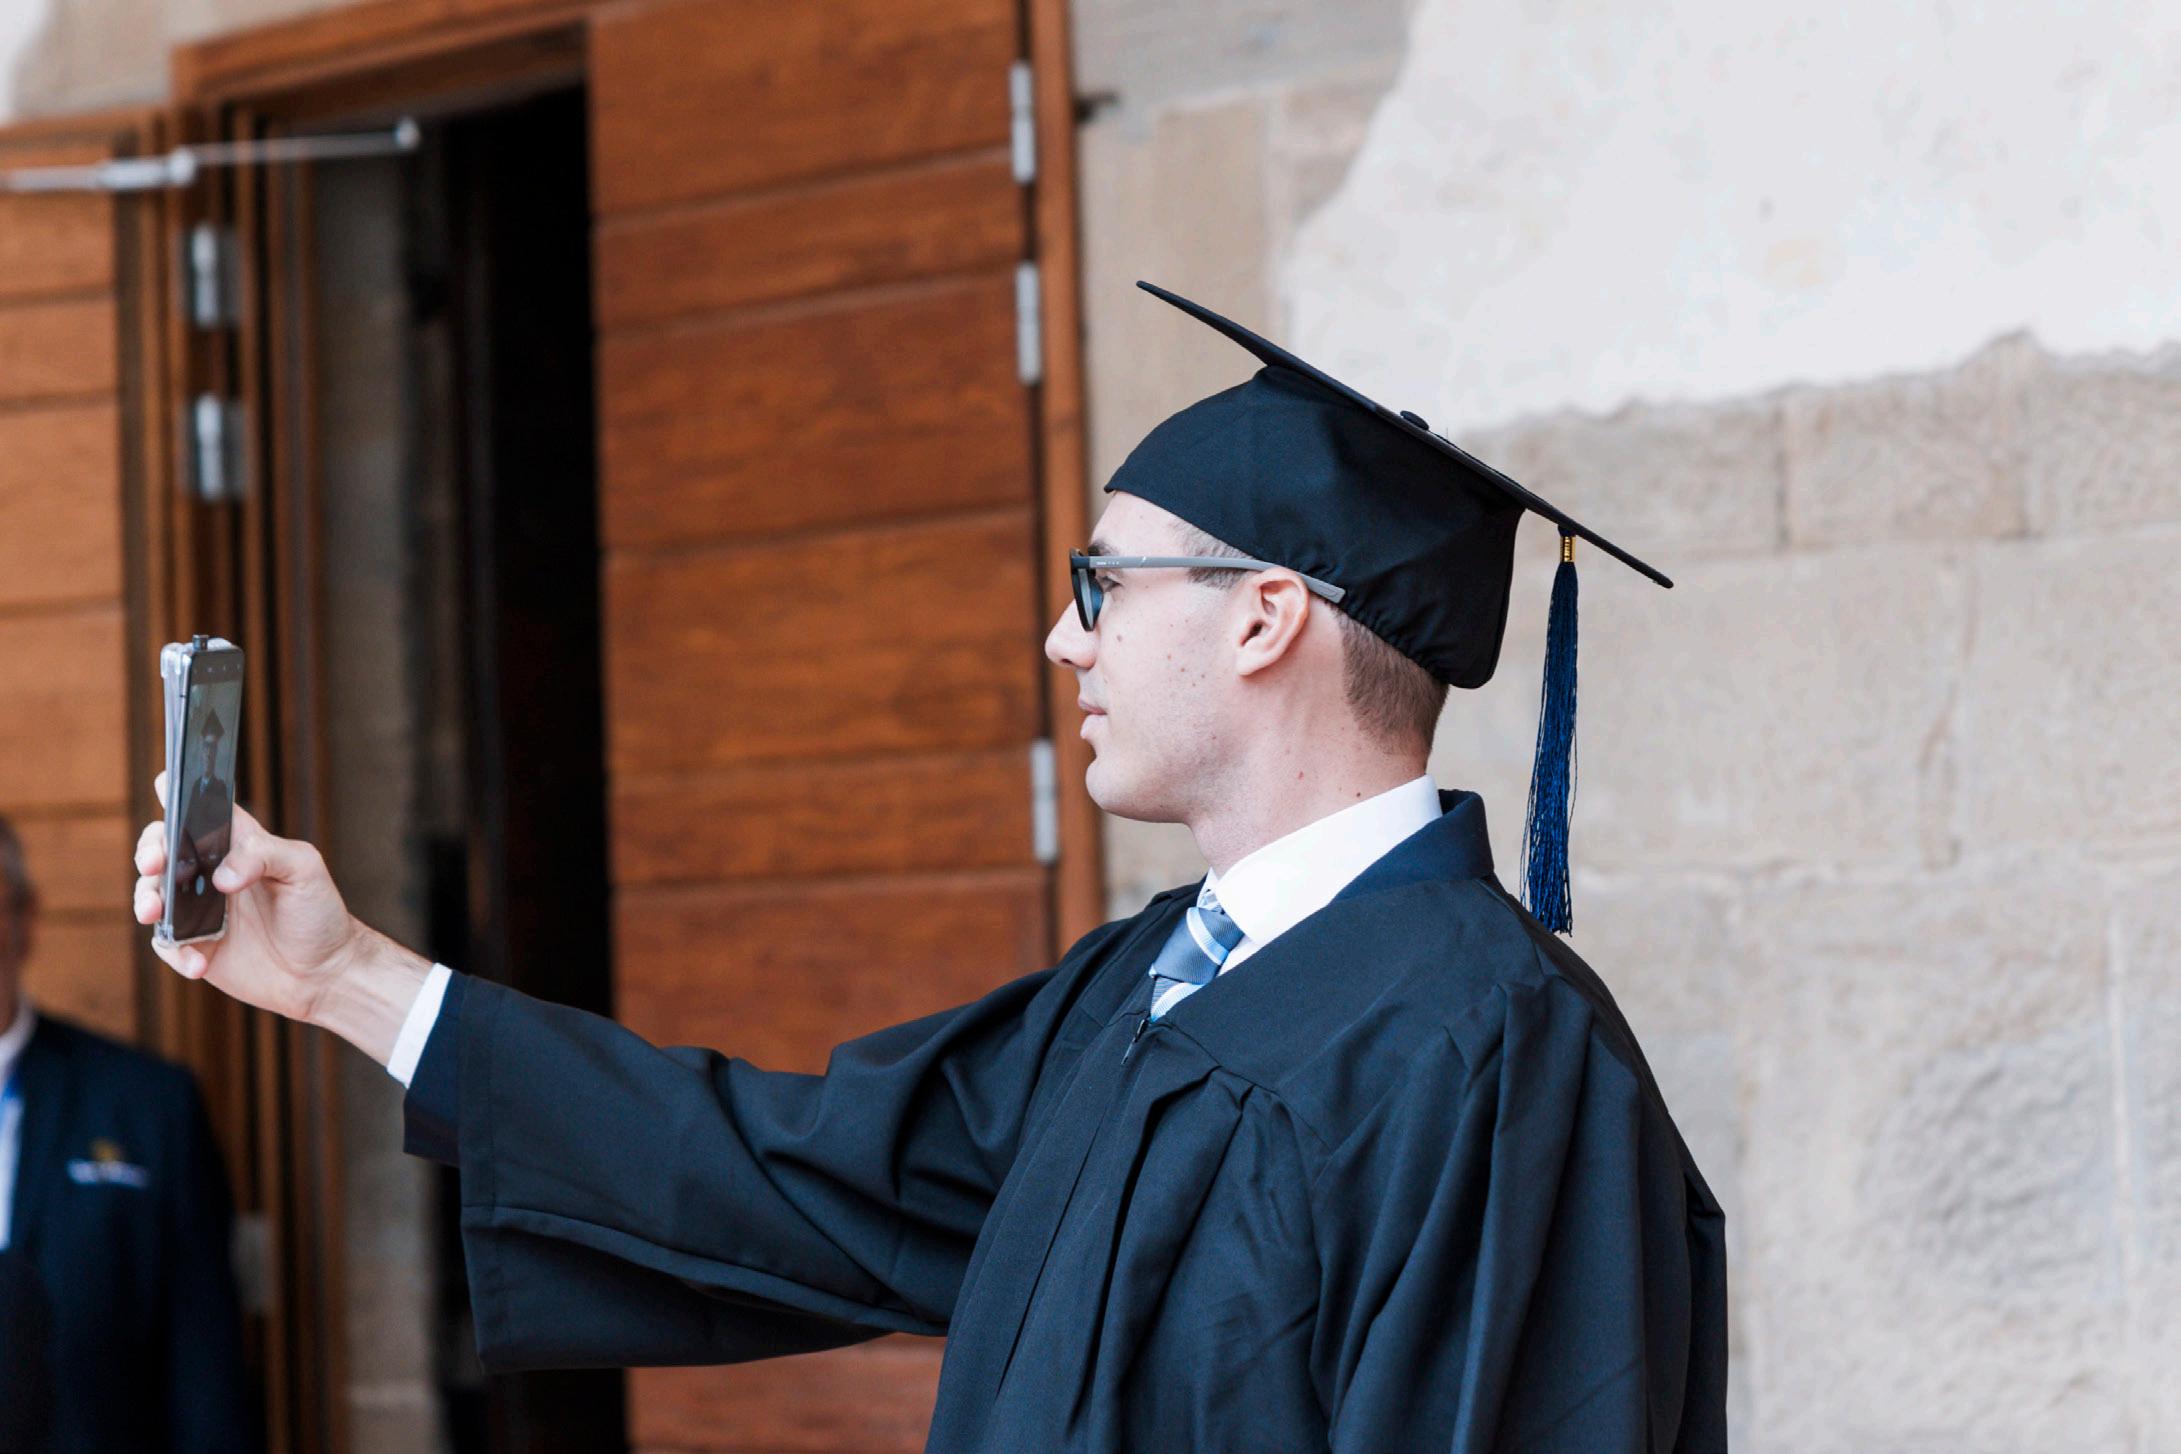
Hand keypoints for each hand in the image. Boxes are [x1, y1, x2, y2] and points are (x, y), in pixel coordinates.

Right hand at [133, 773, 427, 1062]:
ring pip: (154, 896)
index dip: (178, 798)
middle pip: (164, 852)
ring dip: (147, 900)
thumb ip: (265, 856)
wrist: (325, 974)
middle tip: (154, 863)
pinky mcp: (195, 947)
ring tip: (155, 912)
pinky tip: (199, 962)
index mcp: (238, 847)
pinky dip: (177, 951)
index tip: (163, 785)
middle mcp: (212, 875)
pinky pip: (168, 944)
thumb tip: (220, 876)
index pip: (202, 815)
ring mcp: (200, 912)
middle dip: (150, 852)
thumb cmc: (319, 914)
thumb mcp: (304, 870)